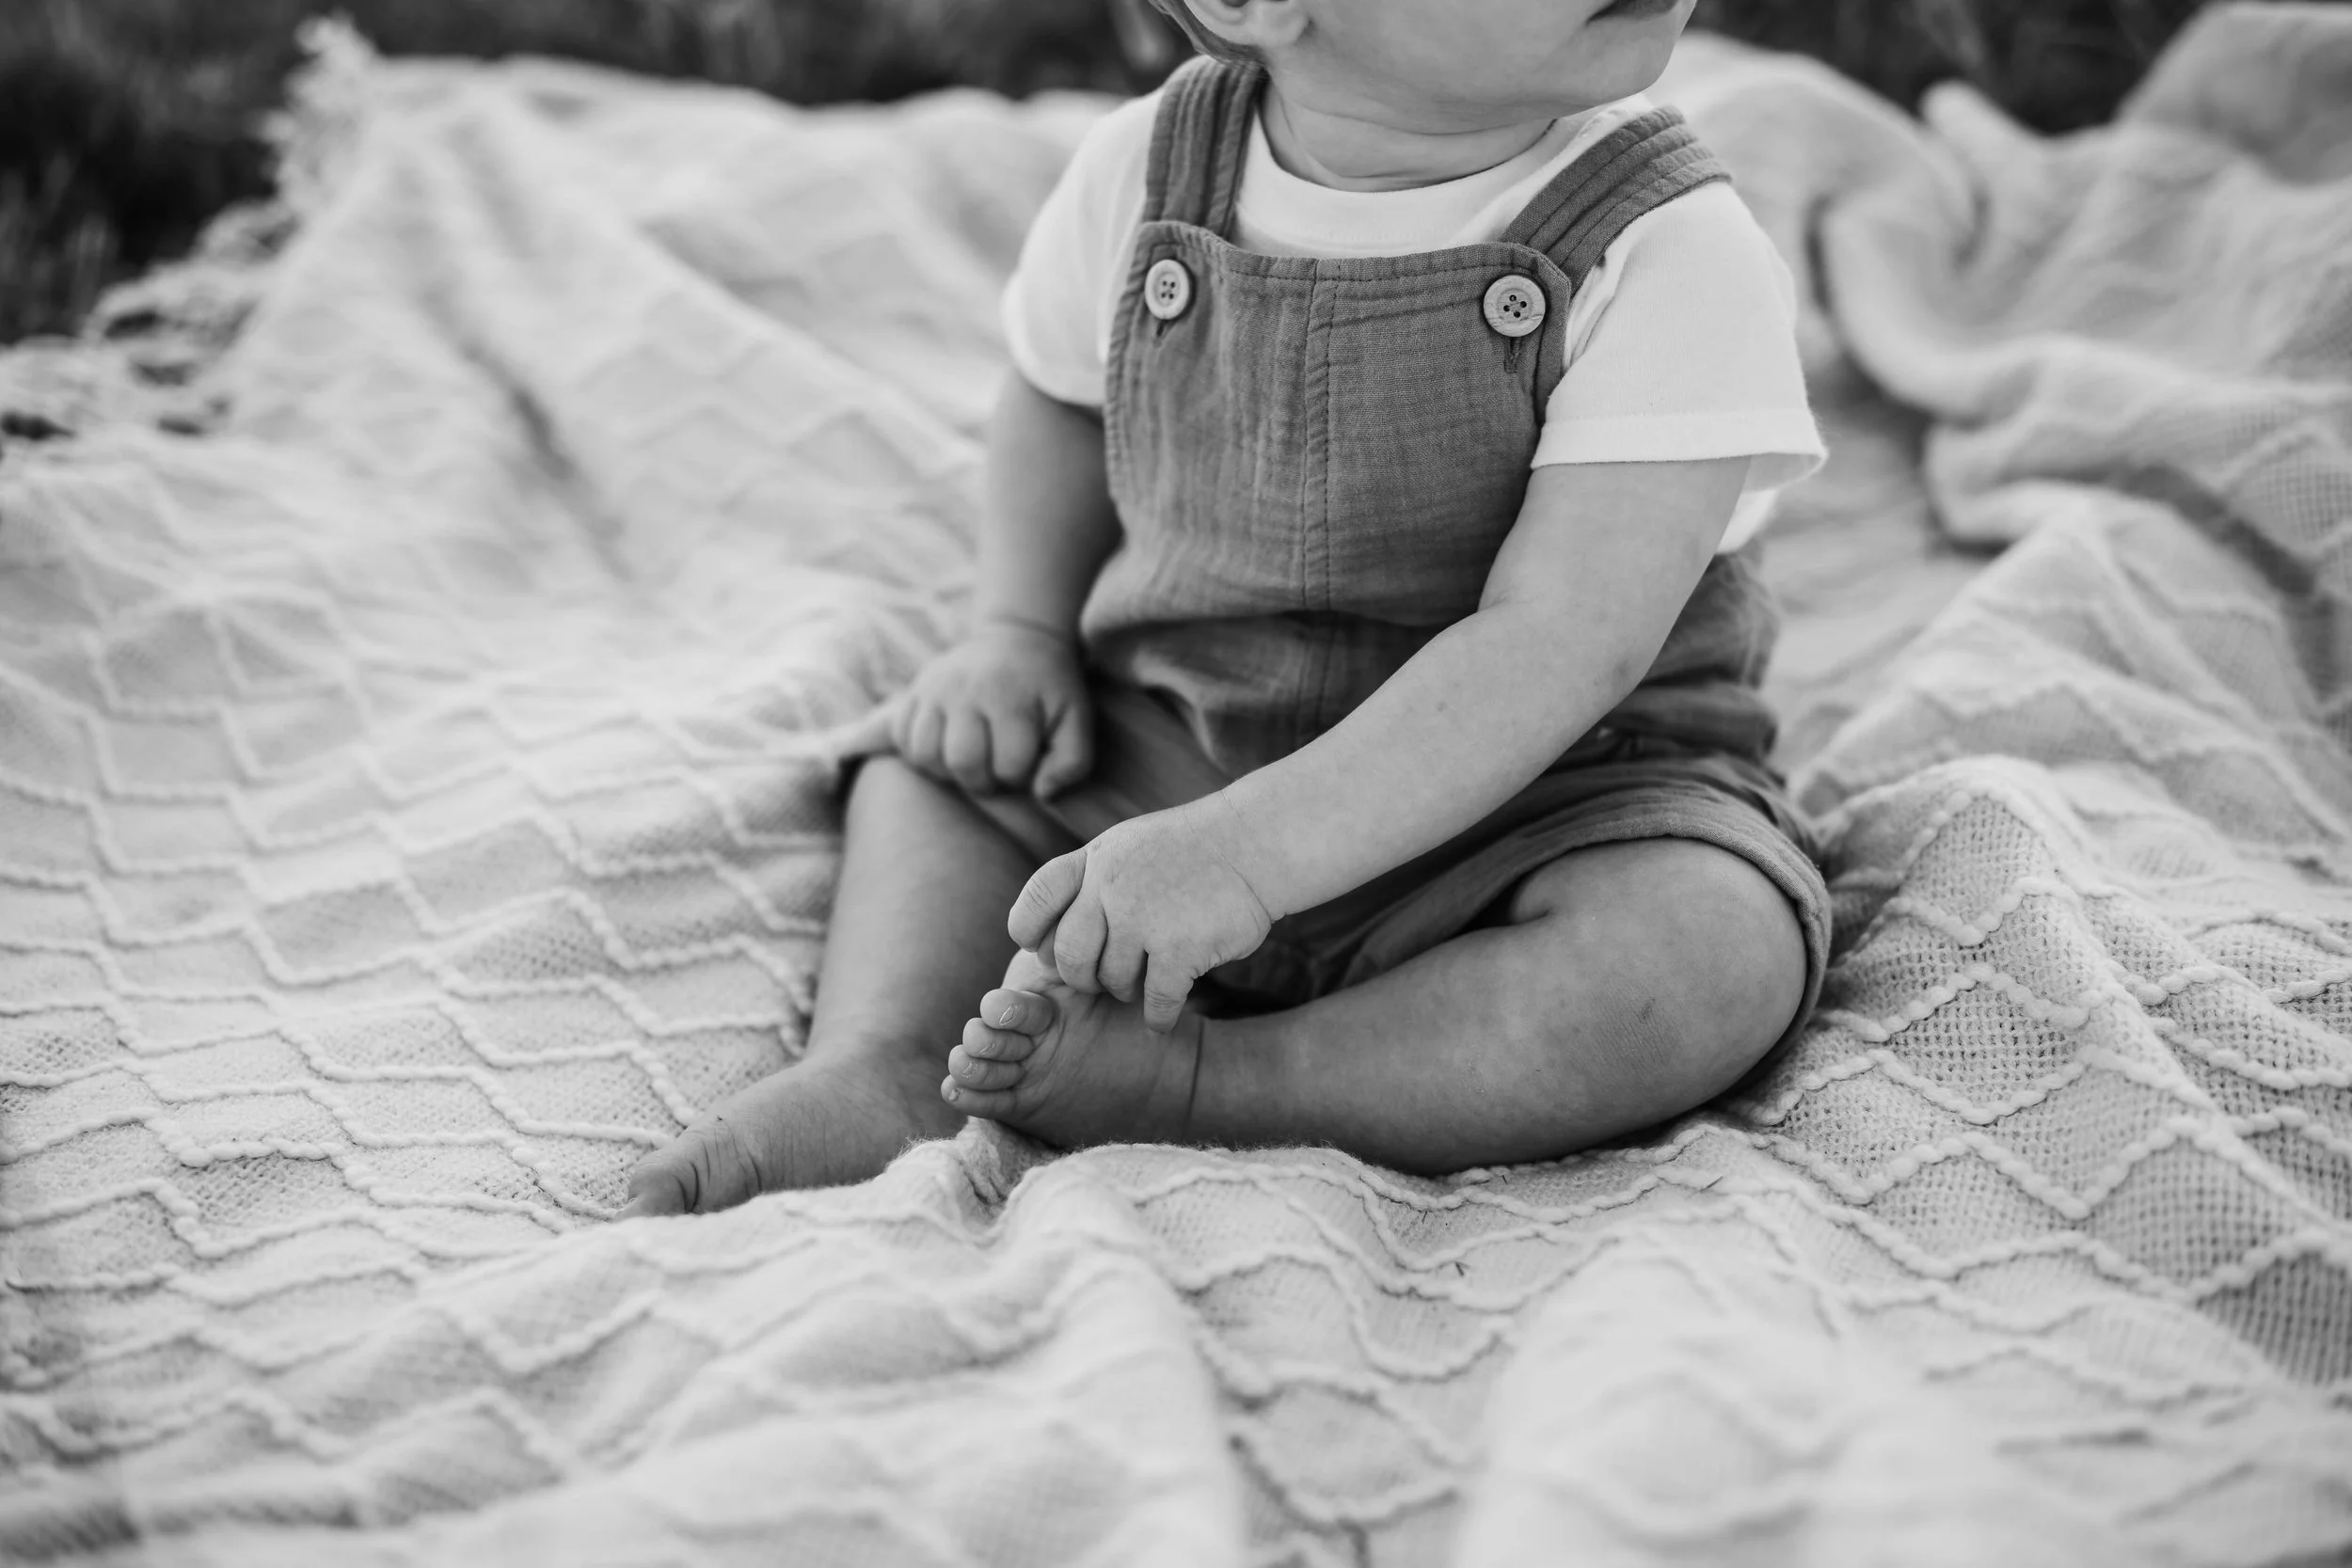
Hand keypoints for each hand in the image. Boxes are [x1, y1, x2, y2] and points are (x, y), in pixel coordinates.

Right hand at [894, 620, 1091, 796]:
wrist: (1019, 637)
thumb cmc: (1051, 688)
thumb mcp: (1076, 718)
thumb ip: (1072, 762)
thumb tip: (1041, 794)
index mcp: (1011, 698)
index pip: (1009, 766)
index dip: (1020, 775)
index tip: (1027, 760)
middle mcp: (968, 690)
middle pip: (962, 763)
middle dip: (982, 780)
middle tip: (995, 768)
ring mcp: (936, 688)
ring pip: (925, 753)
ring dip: (948, 771)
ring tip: (970, 760)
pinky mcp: (916, 690)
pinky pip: (903, 737)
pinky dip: (920, 754)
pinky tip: (946, 748)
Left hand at [1008, 795, 1274, 1031]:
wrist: (1255, 844)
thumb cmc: (1189, 851)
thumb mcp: (1126, 846)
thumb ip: (1087, 881)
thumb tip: (1042, 935)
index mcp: (1094, 860)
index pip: (1034, 903)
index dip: (1031, 936)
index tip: (1044, 952)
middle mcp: (1111, 887)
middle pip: (1067, 957)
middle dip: (1080, 978)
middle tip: (1099, 982)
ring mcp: (1144, 918)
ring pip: (1111, 982)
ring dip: (1125, 992)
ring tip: (1142, 983)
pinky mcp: (1180, 948)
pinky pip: (1154, 1001)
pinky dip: (1156, 1017)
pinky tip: (1161, 1020)